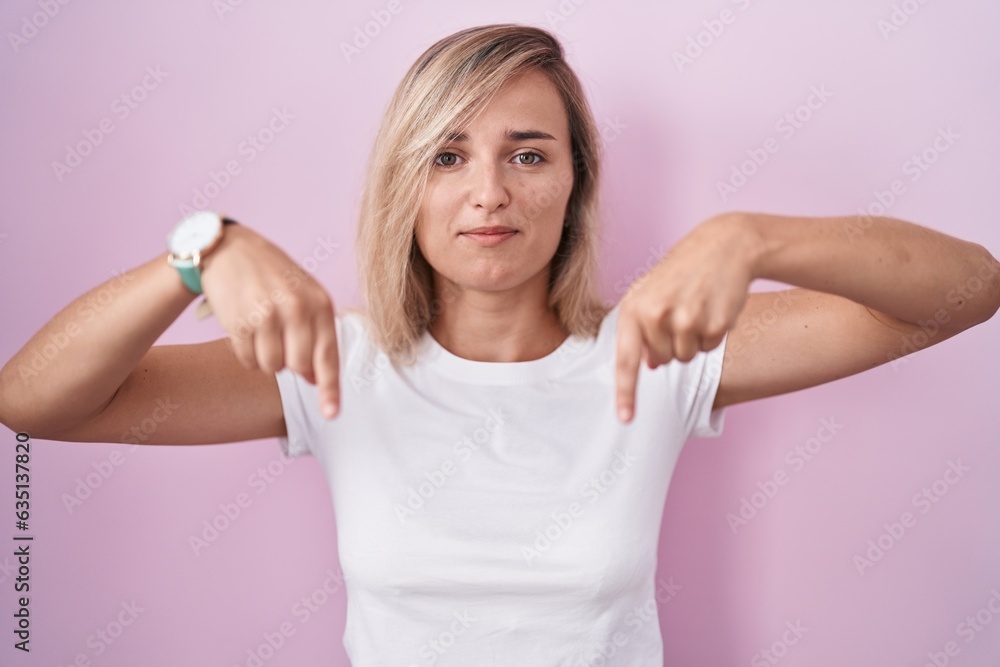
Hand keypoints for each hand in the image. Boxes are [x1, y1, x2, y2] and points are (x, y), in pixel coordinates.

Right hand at [200, 224, 340, 417]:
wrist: (229, 249)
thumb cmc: (273, 276)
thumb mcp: (304, 296)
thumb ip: (315, 335)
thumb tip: (313, 379)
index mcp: (320, 303)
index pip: (328, 356)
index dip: (330, 390)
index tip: (330, 415)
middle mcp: (296, 308)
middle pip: (297, 367)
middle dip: (289, 362)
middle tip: (280, 338)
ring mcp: (267, 315)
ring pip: (271, 367)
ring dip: (266, 358)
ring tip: (262, 329)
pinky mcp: (239, 322)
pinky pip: (247, 361)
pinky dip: (246, 354)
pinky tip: (245, 328)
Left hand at [614, 213, 756, 422]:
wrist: (725, 245)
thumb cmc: (683, 271)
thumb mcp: (651, 293)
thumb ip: (642, 328)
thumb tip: (648, 366)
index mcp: (634, 307)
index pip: (626, 359)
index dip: (626, 392)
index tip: (625, 418)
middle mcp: (656, 315)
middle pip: (661, 362)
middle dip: (670, 345)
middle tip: (680, 311)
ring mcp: (686, 320)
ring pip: (685, 358)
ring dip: (692, 339)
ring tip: (696, 306)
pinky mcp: (714, 325)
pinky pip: (709, 348)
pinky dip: (712, 334)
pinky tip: (713, 307)